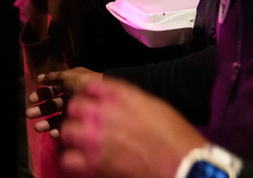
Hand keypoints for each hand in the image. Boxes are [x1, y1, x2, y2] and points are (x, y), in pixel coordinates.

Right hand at [26, 68, 102, 136]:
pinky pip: (69, 127)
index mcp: (69, 85)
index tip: (31, 100)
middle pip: (53, 104)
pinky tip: (53, 133)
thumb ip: (53, 77)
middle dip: (41, 110)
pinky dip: (60, 131)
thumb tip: (40, 78)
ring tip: (37, 128)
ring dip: (47, 122)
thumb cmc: (86, 84)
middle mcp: (72, 97)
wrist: (107, 97)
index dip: (41, 94)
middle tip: (29, 115)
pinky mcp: (82, 123)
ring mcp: (77, 111)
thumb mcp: (68, 76)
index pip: (52, 90)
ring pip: (58, 117)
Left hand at [58, 78, 204, 177]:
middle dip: (78, 115)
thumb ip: (123, 97)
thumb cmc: (174, 135)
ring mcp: (94, 139)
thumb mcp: (150, 104)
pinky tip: (81, 161)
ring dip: (73, 137)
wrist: (185, 165)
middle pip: (74, 107)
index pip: (87, 86)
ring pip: (67, 131)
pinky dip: (71, 160)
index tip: (92, 105)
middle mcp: (101, 113)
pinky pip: (67, 159)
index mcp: (117, 95)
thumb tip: (107, 95)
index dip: (88, 97)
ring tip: (82, 144)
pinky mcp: (93, 165)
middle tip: (87, 125)